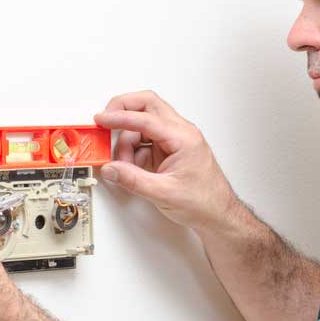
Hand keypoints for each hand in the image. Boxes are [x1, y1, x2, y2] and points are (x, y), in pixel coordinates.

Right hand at [94, 91, 238, 232]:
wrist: (218, 214)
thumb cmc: (204, 202)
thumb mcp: (163, 193)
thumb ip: (133, 180)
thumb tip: (111, 169)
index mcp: (184, 138)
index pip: (146, 118)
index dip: (120, 118)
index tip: (102, 119)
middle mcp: (181, 133)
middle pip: (148, 106)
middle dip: (123, 111)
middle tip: (105, 122)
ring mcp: (176, 140)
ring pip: (144, 124)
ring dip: (128, 140)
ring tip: (125, 165)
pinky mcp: (170, 150)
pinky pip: (146, 140)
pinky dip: (135, 150)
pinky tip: (134, 168)